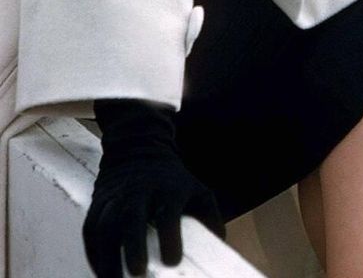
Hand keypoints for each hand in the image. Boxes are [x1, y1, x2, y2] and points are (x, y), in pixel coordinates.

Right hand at [83, 99, 224, 277]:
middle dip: (133, 245)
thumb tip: (219, 247)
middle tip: (137, 272)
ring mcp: (116, 195)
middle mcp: (139, 189)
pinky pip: (91, 229)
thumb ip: (210, 217)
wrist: (139, 148)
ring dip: (108, 256)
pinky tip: (101, 272)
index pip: (169, 210)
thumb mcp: (196, 189)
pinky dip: (94, 253)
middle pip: (132, 215)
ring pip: (106, 224)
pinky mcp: (99, 202)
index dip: (170, 236)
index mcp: (168, 187)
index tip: (172, 261)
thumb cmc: (172, 181)